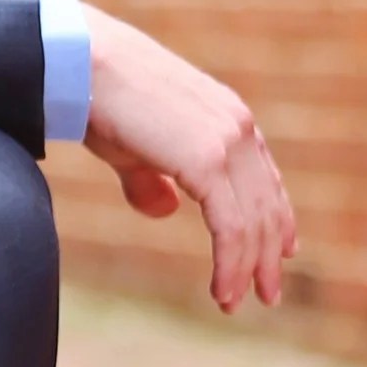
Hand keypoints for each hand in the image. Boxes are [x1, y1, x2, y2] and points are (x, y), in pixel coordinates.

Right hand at [76, 6, 295, 314]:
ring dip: (248, 268)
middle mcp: (237, 127)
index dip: (278, 217)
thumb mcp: (134, 146)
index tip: (283, 250)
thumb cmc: (100, 99)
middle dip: (267, 255)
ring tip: (236, 302)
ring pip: (252, 223)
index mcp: (227, 117)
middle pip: (266, 205)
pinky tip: (222, 291)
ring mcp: (226, 143)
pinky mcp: (206, 163)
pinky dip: (230, 264)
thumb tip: (166, 210)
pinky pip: (230, 228)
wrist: (82, 65)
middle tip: (266, 294)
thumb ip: (153, 177)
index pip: (266, 177)